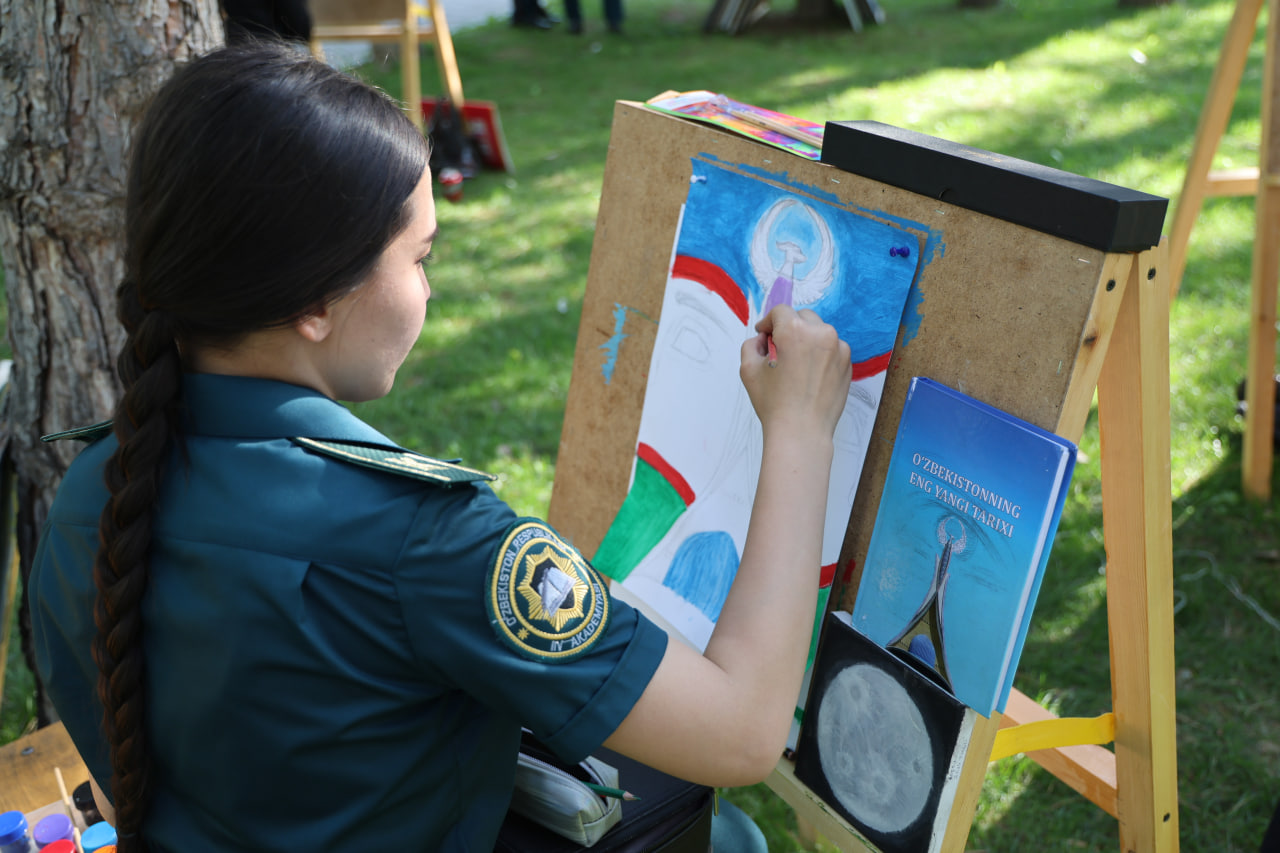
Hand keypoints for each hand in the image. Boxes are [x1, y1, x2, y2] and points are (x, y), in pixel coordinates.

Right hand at [740, 305, 851, 439]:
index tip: (765, 334)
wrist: (801, 431)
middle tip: (779, 350)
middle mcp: (821, 333)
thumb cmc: (774, 403)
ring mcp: (838, 348)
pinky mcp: (848, 363)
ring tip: (796, 364)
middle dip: (789, 328)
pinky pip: (832, 348)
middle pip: (802, 317)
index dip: (768, 322)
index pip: (780, 312)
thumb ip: (752, 345)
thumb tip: (763, 339)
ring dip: (807, 340)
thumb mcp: (748, 370)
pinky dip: (821, 354)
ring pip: (819, 332)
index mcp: (795, 330)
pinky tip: (809, 374)